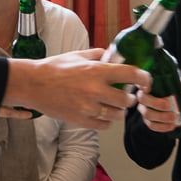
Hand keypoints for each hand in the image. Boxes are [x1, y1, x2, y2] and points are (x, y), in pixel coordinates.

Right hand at [4, 48, 149, 129]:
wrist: (34, 85)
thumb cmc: (55, 68)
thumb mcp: (78, 55)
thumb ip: (99, 55)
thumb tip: (114, 55)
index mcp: (96, 71)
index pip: (130, 74)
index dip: (144, 78)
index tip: (146, 81)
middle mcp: (95, 90)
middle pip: (127, 100)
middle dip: (129, 98)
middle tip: (125, 94)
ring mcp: (88, 108)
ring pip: (117, 115)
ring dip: (119, 111)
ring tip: (113, 105)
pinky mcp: (81, 121)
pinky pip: (105, 126)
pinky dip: (107, 122)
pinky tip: (103, 114)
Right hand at [136, 75, 180, 132]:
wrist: (167, 107)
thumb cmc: (169, 93)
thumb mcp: (175, 86)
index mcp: (147, 85)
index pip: (140, 82)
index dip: (142, 84)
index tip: (149, 87)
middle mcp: (143, 96)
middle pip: (143, 99)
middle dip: (156, 103)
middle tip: (169, 106)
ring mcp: (144, 110)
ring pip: (147, 114)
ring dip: (161, 117)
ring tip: (173, 117)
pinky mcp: (147, 121)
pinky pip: (152, 125)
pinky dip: (162, 127)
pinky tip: (171, 126)